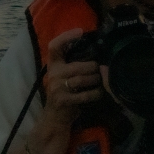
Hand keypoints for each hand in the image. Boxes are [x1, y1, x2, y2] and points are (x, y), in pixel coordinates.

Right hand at [33, 29, 102, 153]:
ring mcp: (56, 87)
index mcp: (54, 67)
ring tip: (100, 85)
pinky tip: (98, 95)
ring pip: (84, 78)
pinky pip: (85, 94)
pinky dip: (95, 94)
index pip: (55, 46)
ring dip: (97, 82)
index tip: (80, 31)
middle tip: (100, 75)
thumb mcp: (67, 80)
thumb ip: (76, 68)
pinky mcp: (62, 100)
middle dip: (95, 70)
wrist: (54, 122)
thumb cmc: (66, 98)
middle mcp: (53, 74)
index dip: (66, 37)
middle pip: (80, 65)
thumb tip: (100, 58)